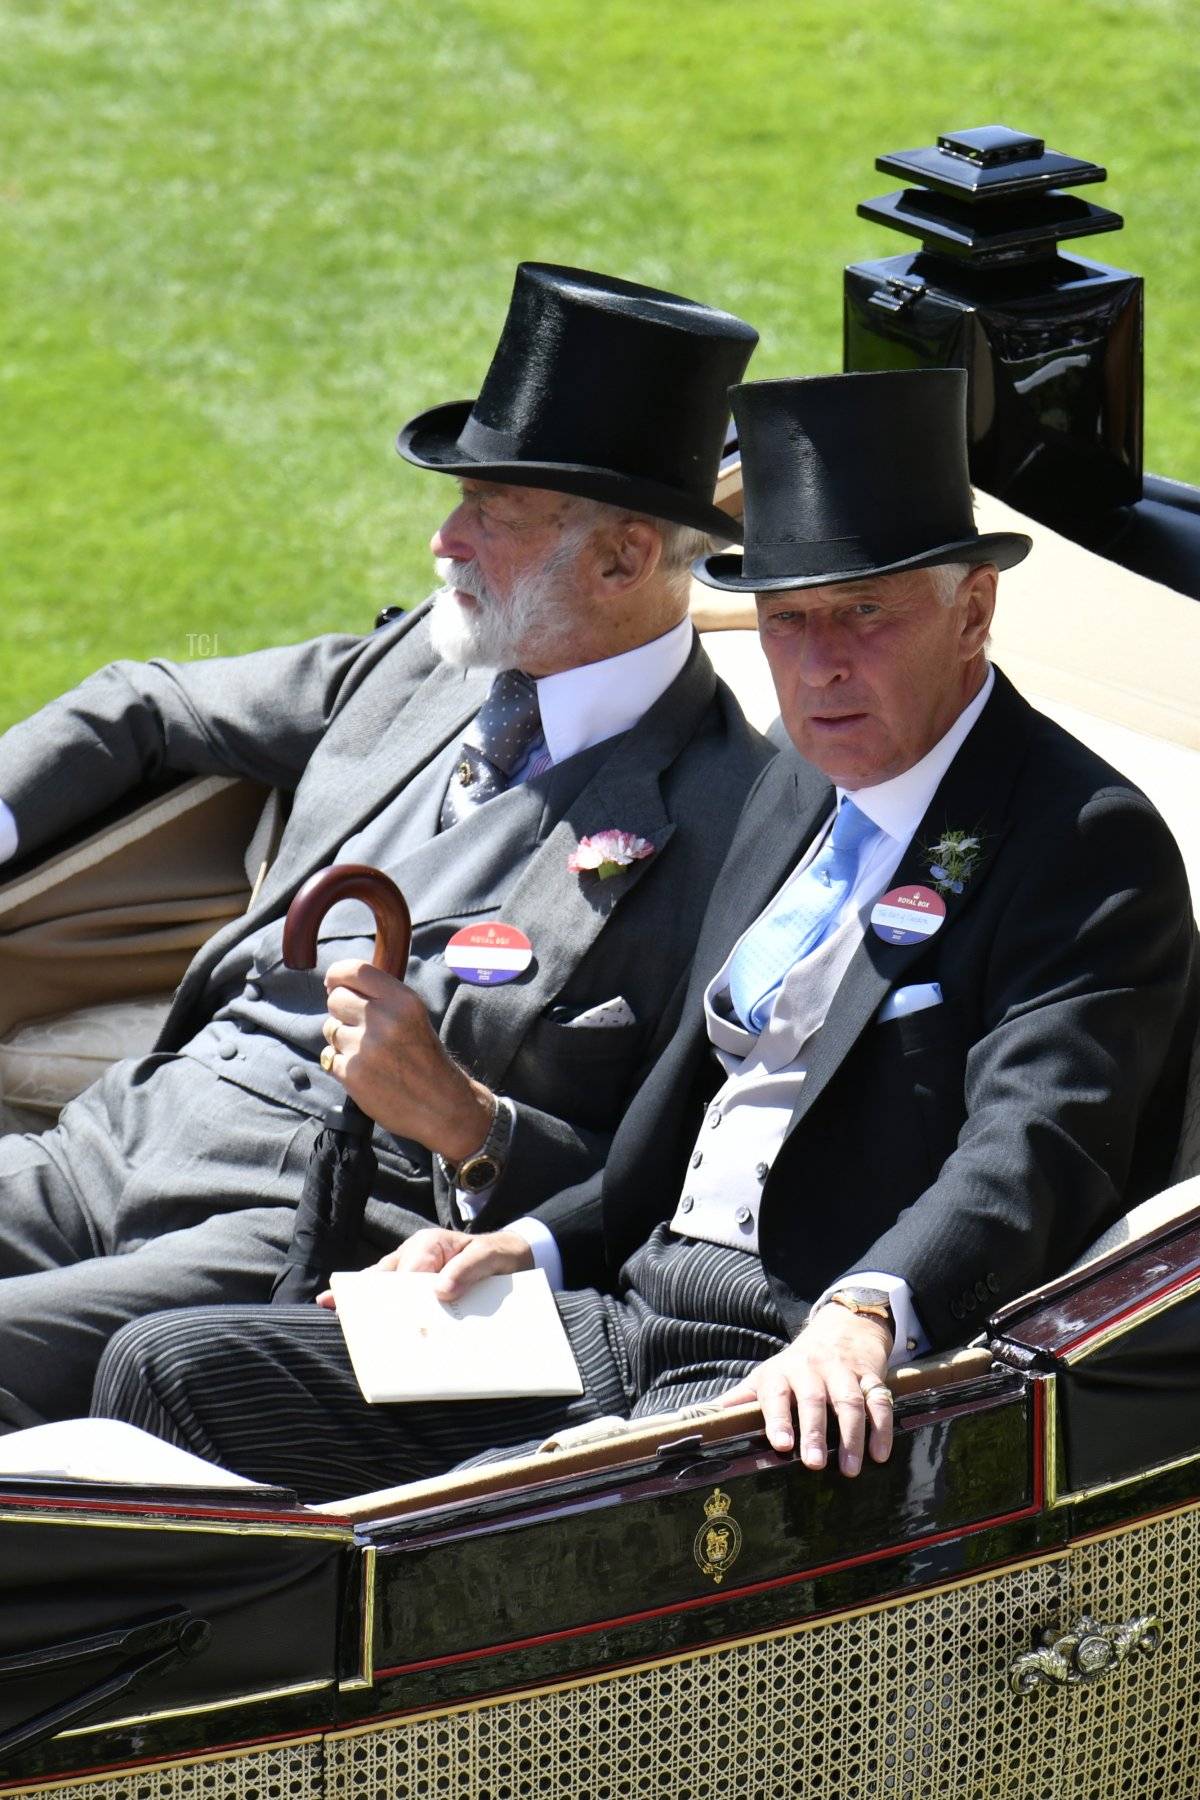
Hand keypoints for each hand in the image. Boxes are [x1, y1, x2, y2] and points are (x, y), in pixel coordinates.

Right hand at [316, 1226, 532, 1308]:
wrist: (511, 1258)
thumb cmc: (497, 1254)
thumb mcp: (490, 1257)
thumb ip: (468, 1270)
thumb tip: (441, 1291)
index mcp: (428, 1244)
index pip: (406, 1271)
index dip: (397, 1294)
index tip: (392, 1317)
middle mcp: (414, 1256)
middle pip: (384, 1280)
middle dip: (368, 1299)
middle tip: (340, 1314)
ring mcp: (413, 1274)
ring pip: (385, 1290)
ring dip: (372, 1309)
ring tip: (349, 1328)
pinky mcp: (418, 1289)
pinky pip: (399, 1301)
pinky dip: (389, 1316)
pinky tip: (379, 1334)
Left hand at [320, 958, 494, 1159]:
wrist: (441, 1105)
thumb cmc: (425, 1057)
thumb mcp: (413, 1015)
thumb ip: (381, 997)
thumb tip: (335, 984)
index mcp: (402, 1000)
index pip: (354, 971)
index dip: (336, 975)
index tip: (333, 983)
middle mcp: (383, 1019)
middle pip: (335, 999)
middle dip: (341, 1011)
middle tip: (359, 1026)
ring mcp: (365, 1047)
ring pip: (330, 1029)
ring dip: (342, 1039)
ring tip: (369, 1054)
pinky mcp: (352, 1073)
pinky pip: (329, 1057)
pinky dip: (342, 1064)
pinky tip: (366, 1072)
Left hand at [720, 1304, 893, 1474]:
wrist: (841, 1325)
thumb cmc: (797, 1363)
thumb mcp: (768, 1374)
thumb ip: (742, 1398)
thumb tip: (710, 1419)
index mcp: (781, 1372)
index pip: (776, 1393)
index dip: (777, 1418)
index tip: (780, 1444)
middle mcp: (811, 1369)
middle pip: (814, 1399)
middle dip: (814, 1431)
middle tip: (815, 1464)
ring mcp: (843, 1371)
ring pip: (849, 1401)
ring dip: (852, 1436)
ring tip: (851, 1468)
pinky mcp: (870, 1375)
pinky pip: (879, 1400)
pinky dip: (882, 1428)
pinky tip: (881, 1453)